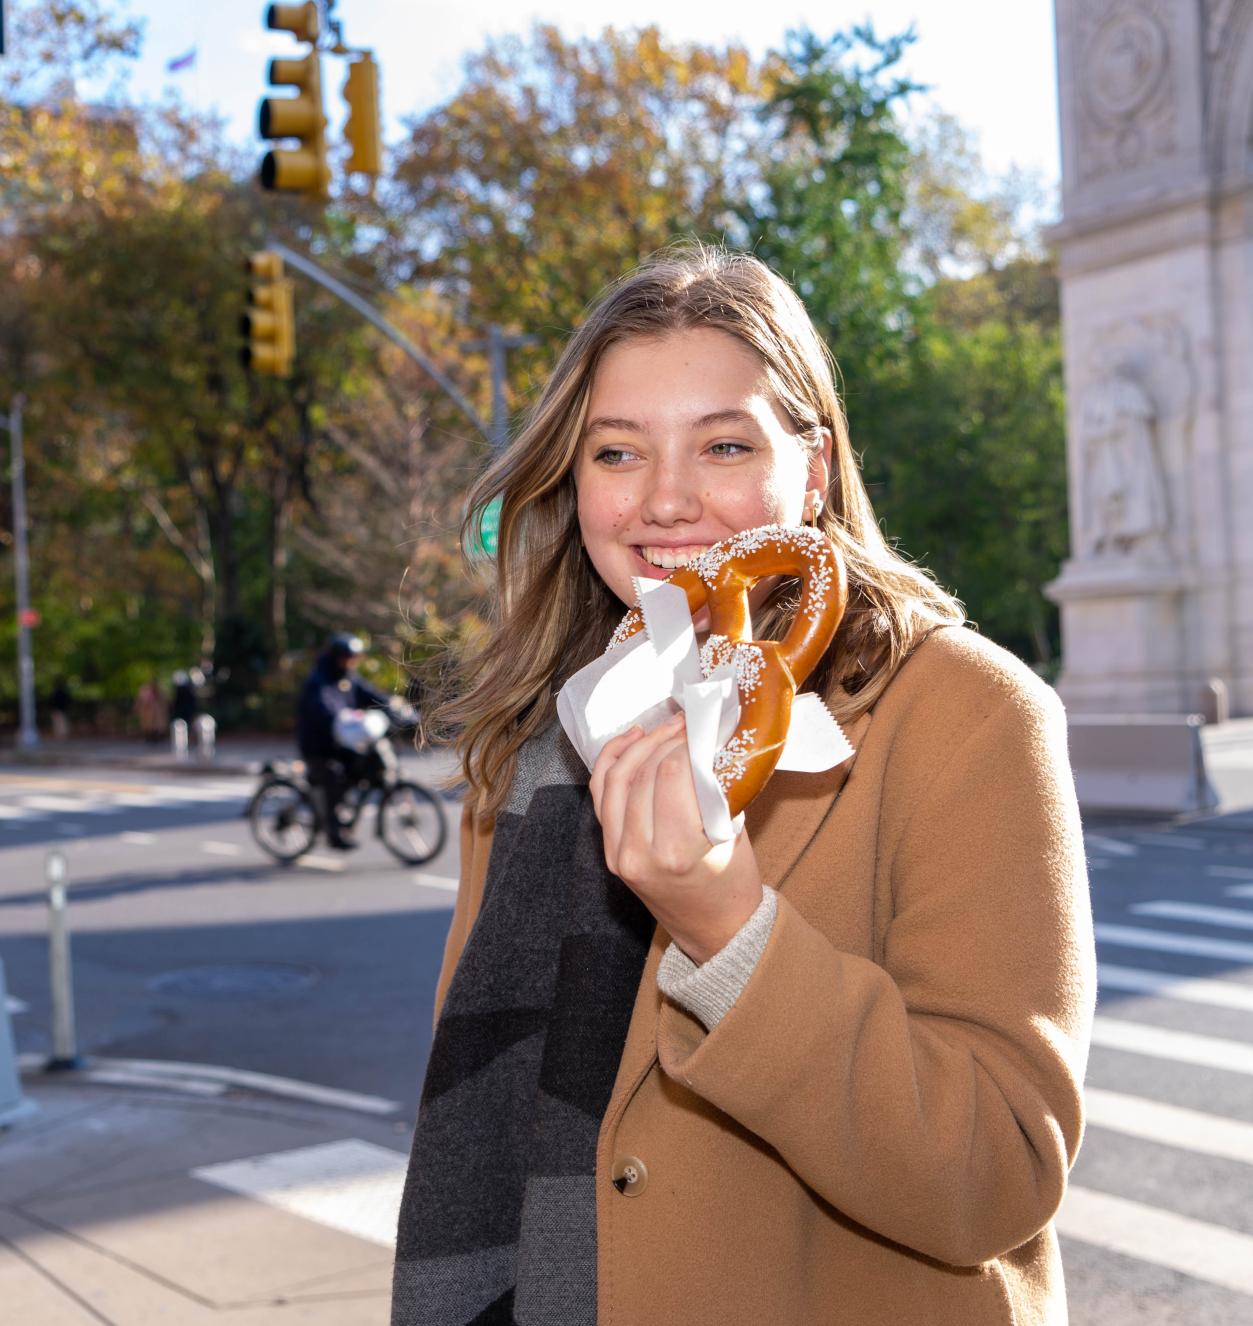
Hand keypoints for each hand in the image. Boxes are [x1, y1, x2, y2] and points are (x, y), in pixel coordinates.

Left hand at [589, 714, 764, 963]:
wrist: (716, 931)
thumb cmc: (734, 882)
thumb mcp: (734, 832)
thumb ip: (715, 788)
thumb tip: (706, 737)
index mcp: (676, 852)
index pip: (671, 775)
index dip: (685, 744)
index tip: (701, 729)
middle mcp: (640, 853)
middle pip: (643, 774)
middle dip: (666, 741)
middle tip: (687, 725)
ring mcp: (619, 854)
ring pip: (617, 780)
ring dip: (640, 746)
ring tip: (663, 727)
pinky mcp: (610, 852)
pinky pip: (602, 797)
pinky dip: (612, 762)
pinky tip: (632, 740)